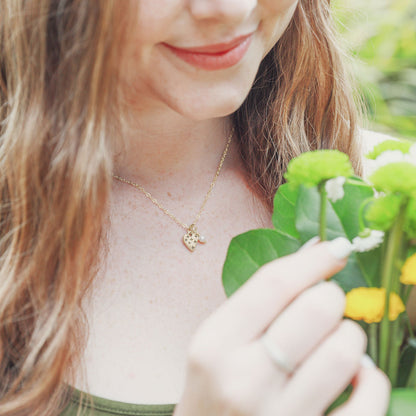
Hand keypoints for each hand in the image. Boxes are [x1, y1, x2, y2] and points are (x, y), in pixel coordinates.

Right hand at [174, 239, 389, 415]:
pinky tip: (354, 376)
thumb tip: (317, 251)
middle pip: (317, 309)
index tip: (337, 248)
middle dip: (330, 297)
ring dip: (350, 336)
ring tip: (335, 341)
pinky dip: (370, 379)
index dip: (313, 259)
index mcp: (215, 344)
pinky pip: (368, 401)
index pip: (274, 283)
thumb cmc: (215, 386)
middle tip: (324, 305)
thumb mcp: (219, 339)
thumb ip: (261, 298)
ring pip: (345, 350)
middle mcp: (244, 380)